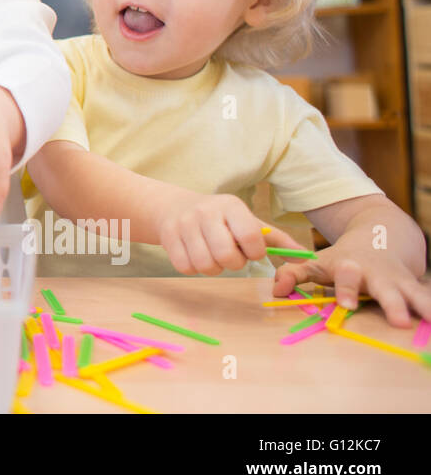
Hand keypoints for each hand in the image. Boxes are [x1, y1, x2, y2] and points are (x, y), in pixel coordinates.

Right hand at [157, 192, 302, 275]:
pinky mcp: (167, 237)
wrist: (173, 207)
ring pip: (205, 264)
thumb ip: (277, 240)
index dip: (254, 252)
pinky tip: (196, 257)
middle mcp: (206, 211)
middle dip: (233, 263)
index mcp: (231, 205)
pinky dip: (193, 268)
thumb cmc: (220, 219)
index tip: (250, 250)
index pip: (250, 237)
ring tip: (213, 257)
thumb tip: (306, 258)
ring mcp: (184, 224)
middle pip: (227, 256)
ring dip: (213, 268)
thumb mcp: (248, 221)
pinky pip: (185, 267)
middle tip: (230, 256)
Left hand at [270, 236, 430, 327]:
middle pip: (385, 288)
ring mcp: (401, 282)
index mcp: (351, 267)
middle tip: (399, 321)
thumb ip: (296, 274)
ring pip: (415, 294)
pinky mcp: (418, 289)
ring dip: (424, 307)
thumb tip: (275, 292)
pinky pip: (428, 299)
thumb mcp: (319, 263)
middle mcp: (378, 275)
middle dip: (391, 303)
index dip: (345, 290)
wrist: (383, 234)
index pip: (346, 278)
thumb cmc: (345, 258)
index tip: (345, 304)